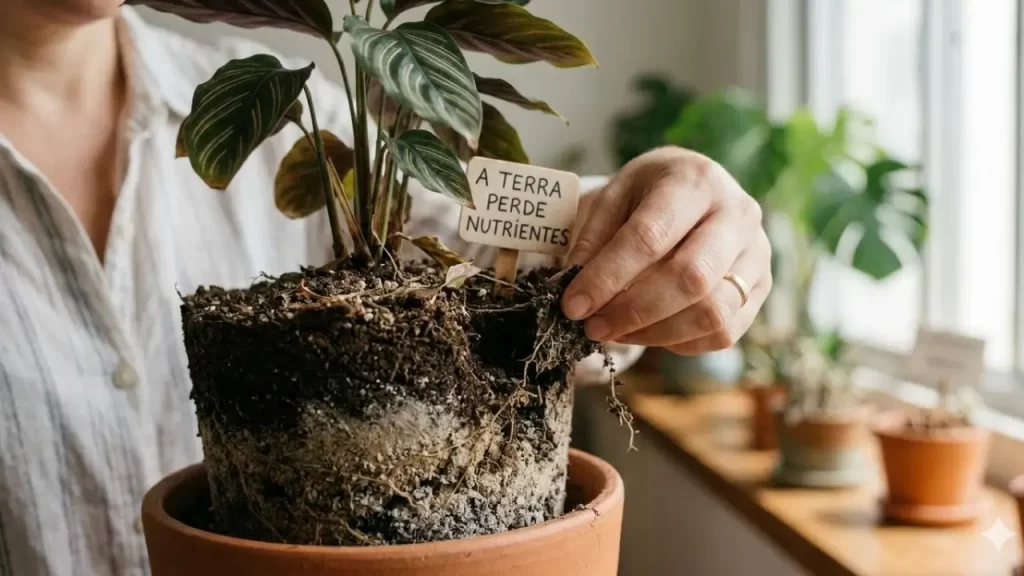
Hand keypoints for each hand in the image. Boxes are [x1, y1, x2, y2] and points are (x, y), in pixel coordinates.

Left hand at [561, 147, 771, 354]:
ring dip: (656, 333)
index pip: (651, 236)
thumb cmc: (649, 193)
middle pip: (691, 278)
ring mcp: (757, 253)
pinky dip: (681, 342)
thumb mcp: (615, 196)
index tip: (573, 305)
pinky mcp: (761, 287)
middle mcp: (738, 214)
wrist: (697, 189)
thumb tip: (576, 289)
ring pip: (713, 312)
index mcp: (695, 181)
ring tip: (614, 332)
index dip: (608, 277)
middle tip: (592, 326)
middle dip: (633, 311)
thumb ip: (594, 238)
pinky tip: (648, 331)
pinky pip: (725, 331)